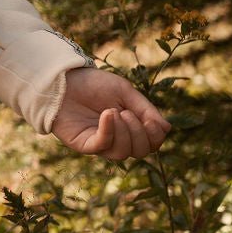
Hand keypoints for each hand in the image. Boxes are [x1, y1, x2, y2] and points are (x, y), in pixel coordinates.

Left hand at [51, 66, 170, 159]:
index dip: (155, 136)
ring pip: (122, 153)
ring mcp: (100, 143)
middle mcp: (117, 139)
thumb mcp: (125, 92)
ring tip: (113, 111)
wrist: (64, 80)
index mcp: (130, 127)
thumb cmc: (94, 85)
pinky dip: (109, 130)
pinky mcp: (83, 144)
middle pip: (139, 152)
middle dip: (139, 133)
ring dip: (123, 131)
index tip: (151, 120)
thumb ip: (145, 109)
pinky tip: (107, 114)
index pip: (151, 144)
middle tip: (127, 112)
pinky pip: (102, 145)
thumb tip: (167, 129)